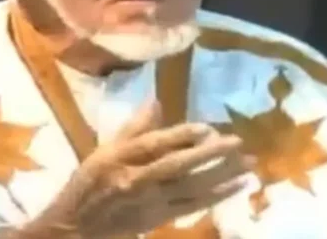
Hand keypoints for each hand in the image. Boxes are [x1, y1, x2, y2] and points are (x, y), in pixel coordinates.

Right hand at [20, 100, 253, 237]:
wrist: (78, 226)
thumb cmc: (90, 183)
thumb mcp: (104, 150)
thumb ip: (132, 127)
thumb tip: (156, 101)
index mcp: (119, 159)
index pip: (154, 145)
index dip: (181, 135)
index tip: (207, 127)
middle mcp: (136, 181)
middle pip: (177, 167)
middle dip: (210, 155)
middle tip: (238, 143)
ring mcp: (150, 203)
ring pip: (191, 188)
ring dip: (222, 176)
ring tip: (248, 164)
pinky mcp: (159, 219)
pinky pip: (193, 207)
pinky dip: (217, 196)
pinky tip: (237, 187)